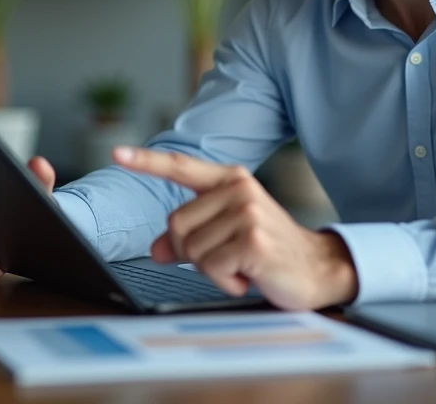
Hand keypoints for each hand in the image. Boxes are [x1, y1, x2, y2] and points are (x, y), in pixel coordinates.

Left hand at [112, 147, 358, 310]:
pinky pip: (210, 268)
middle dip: (192, 253)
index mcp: (231, 180)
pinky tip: (250, 276)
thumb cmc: (270, 251)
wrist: (318, 268)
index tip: (117, 152)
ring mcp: (247, 213)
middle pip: (176, 225)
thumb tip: (156, 248)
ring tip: (242, 266)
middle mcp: (239, 189)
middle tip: (227, 259)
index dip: (146, 161)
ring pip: (191, 250)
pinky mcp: (252, 240)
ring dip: (212, 270)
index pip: (181, 166)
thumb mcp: (227, 236)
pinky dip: (226, 281)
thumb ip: (191, 235)